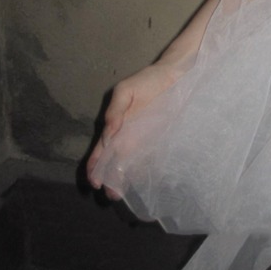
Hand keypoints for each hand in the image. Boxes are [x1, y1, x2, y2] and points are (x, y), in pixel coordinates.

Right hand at [86, 59, 184, 194]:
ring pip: (130, 163)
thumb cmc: (148, 81)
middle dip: (110, 178)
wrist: (176, 75)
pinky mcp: (158, 139)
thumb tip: (107, 133)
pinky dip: (144, 170)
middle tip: (111, 195)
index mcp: (115, 126)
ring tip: (121, 194)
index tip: (95, 181)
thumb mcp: (125, 91)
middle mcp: (126, 136)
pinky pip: (150, 158)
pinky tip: (142, 182)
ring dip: (125, 179)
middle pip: (114, 161)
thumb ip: (115, 111)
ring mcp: (142, 139)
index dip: (95, 166)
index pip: (102, 149)